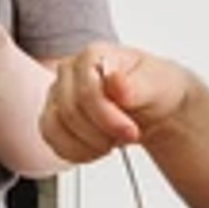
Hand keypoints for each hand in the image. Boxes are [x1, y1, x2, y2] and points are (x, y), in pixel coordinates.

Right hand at [40, 45, 193, 164]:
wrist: (152, 106)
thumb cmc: (153, 88)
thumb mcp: (157, 84)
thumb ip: (136, 85)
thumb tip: (115, 81)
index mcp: (94, 55)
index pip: (88, 91)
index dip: (108, 117)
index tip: (130, 131)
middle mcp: (70, 71)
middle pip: (70, 112)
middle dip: (102, 133)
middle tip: (128, 136)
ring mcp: (58, 94)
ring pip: (56, 127)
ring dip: (88, 144)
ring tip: (112, 141)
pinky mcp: (53, 116)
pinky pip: (51, 139)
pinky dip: (75, 152)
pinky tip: (97, 148)